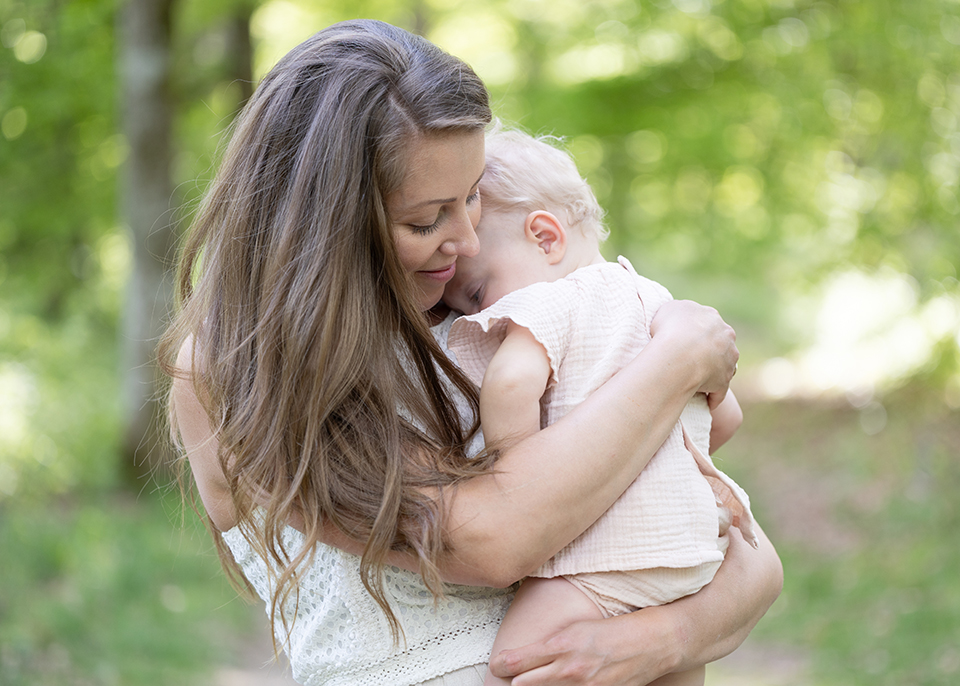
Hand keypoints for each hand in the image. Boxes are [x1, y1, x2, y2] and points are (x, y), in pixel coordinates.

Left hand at [488, 612, 677, 685]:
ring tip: (531, 681)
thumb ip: (550, 645)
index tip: (497, 665)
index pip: (517, 663)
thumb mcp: (576, 629)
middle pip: (523, 685)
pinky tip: (561, 685)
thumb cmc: (613, 631)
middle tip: (511, 677)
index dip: (501, 666)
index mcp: (562, 644)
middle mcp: (569, 669)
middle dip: (515, 681)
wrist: (652, 643)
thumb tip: (524, 658)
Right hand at [649, 300, 738, 400]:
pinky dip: (713, 398)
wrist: (680, 353)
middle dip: (711, 351)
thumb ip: (677, 311)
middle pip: (720, 345)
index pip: (708, 325)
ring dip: (714, 373)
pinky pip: (719, 393)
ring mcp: (727, 360)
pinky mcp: (724, 382)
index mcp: (712, 318)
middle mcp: (725, 337)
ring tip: (698, 381)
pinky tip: (704, 402)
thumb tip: (678, 316)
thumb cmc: (669, 329)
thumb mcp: (668, 309)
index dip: (696, 333)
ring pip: (723, 367)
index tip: (685, 340)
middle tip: (691, 360)